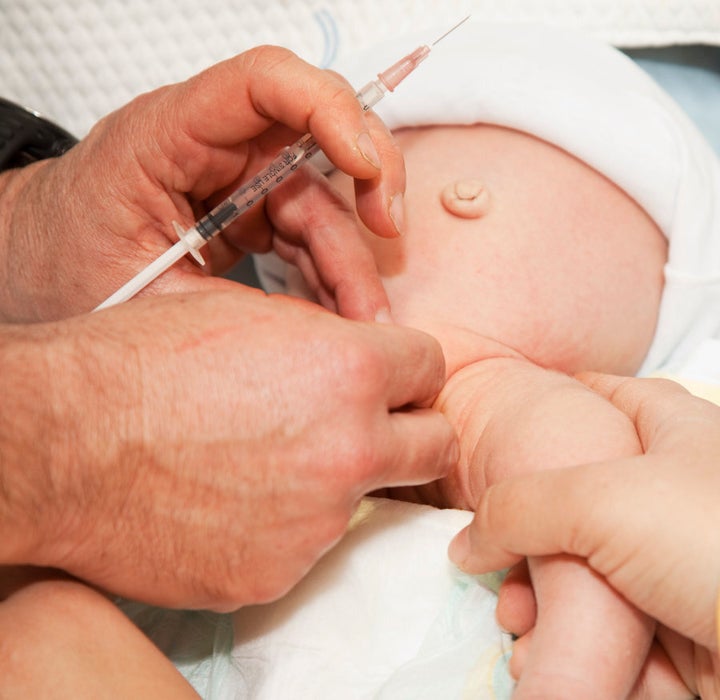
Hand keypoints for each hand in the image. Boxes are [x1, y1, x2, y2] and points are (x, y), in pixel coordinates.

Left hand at [0, 46, 404, 320]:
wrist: (43, 268)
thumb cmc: (66, 263)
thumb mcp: (136, 294)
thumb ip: (221, 304)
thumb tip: (311, 335)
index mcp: (168, 135)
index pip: (264, 82)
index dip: (327, 108)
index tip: (363, 164)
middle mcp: (214, 146)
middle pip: (316, 135)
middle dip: (366, 185)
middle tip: (390, 240)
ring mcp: (238, 177)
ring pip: (322, 196)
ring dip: (352, 253)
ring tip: (367, 315)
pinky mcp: (252, 210)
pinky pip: (310, 232)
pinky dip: (333, 271)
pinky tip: (343, 311)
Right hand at [2, 287, 455, 610]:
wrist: (60, 444)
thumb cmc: (139, 364)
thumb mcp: (243, 314)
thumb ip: (322, 337)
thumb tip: (357, 355)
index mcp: (348, 370)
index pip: (430, 366)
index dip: (407, 369)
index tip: (389, 379)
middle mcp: (350, 448)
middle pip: (435, 444)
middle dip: (411, 431)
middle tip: (367, 427)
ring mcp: (318, 521)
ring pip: (367, 499)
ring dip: (335, 482)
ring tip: (262, 463)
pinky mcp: (278, 573)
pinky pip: (307, 546)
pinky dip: (284, 526)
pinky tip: (230, 503)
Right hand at [449, 373, 719, 695]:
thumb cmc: (711, 538)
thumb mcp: (599, 499)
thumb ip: (515, 507)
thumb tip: (465, 545)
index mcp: (669, 428)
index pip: (598, 392)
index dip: (548, 406)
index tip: (500, 435)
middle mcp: (670, 489)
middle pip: (576, 498)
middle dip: (526, 544)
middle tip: (500, 574)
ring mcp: (672, 560)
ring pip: (583, 571)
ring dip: (543, 606)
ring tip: (522, 629)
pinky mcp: (675, 623)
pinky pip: (608, 625)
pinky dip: (576, 644)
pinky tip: (548, 657)